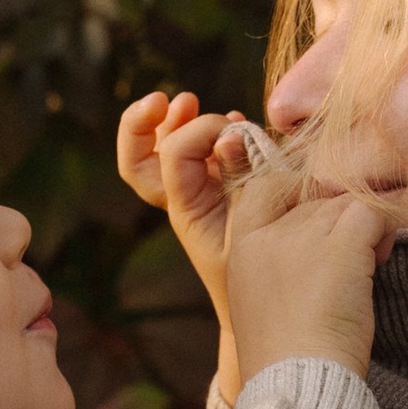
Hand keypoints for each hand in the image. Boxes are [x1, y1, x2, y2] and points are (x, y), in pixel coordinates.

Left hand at [116, 88, 260, 330]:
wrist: (268, 309)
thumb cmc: (266, 272)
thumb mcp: (258, 225)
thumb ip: (246, 178)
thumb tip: (230, 132)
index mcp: (186, 207)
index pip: (173, 152)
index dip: (197, 131)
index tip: (229, 130)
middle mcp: (182, 198)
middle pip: (139, 159)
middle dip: (144, 123)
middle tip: (168, 99)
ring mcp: (197, 194)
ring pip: (161, 153)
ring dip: (172, 122)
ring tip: (187, 100)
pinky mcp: (219, 191)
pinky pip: (197, 156)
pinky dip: (204, 133)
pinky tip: (231, 120)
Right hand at [225, 160, 391, 388]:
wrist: (298, 386)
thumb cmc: (285, 361)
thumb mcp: (262, 305)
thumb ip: (279, 265)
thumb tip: (324, 239)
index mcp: (240, 248)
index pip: (266, 187)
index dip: (298, 197)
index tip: (317, 234)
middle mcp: (268, 233)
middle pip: (315, 199)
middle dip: (336, 226)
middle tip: (343, 274)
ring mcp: (303, 234)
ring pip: (347, 204)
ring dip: (362, 233)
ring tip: (361, 277)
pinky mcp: (342, 243)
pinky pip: (374, 213)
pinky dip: (384, 234)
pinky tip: (379, 265)